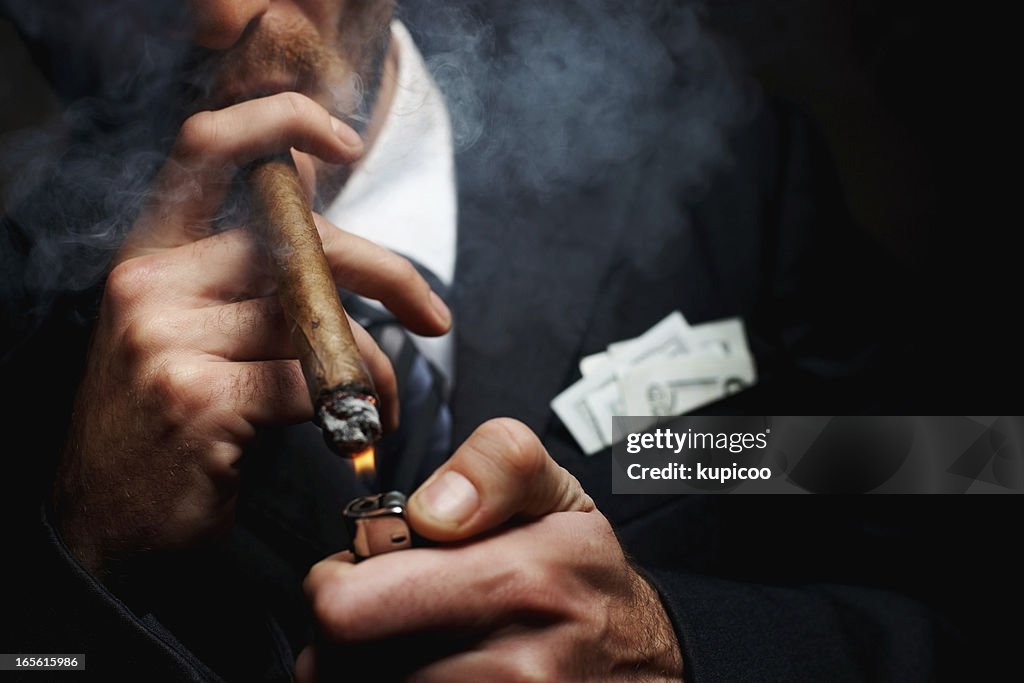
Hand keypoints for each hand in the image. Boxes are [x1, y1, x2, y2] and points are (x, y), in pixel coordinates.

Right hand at [53, 93, 451, 575]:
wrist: (104, 523)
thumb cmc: (164, 424)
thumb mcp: (185, 333)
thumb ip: (243, 282)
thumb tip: (337, 249)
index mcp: (149, 253)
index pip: (209, 144)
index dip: (282, 119)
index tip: (346, 139)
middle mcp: (150, 282)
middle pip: (298, 238)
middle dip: (385, 273)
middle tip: (432, 313)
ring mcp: (166, 338)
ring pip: (316, 317)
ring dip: (374, 364)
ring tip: (386, 400)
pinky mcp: (197, 397)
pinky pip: (313, 382)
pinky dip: (355, 407)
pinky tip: (358, 431)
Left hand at [300, 419, 683, 681]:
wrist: (648, 665)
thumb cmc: (587, 581)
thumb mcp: (557, 495)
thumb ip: (493, 467)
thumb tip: (429, 511)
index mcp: (515, 583)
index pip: (348, 609)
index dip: (335, 582)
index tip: (363, 570)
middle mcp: (510, 669)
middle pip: (336, 666)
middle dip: (341, 634)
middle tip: (379, 613)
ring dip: (366, 668)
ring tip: (412, 644)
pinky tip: (429, 673)